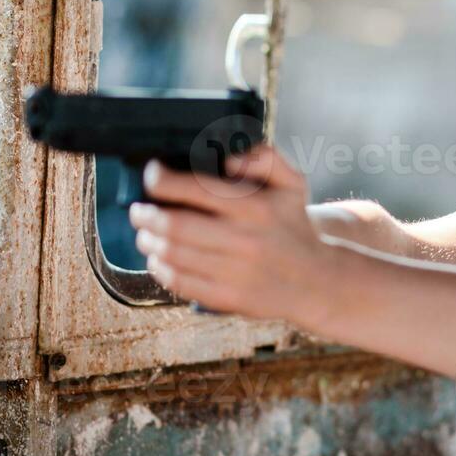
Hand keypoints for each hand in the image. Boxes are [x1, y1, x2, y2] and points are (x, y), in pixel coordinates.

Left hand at [129, 143, 337, 327]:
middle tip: (138, 209)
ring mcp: (234, 272)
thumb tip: (231, 157)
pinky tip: (158, 259)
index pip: (195, 189)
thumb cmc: (294, 226)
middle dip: (146, 215)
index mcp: (255, 208)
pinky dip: (160, 268)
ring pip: (172, 255)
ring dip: (148, 241)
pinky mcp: (228, 298)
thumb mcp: (293, 184)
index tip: (151, 174)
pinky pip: (180, 282)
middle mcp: (243, 240)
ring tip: (145, 233)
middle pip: (174, 226)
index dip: (162, 180)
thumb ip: (266, 158)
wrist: (316, 281)